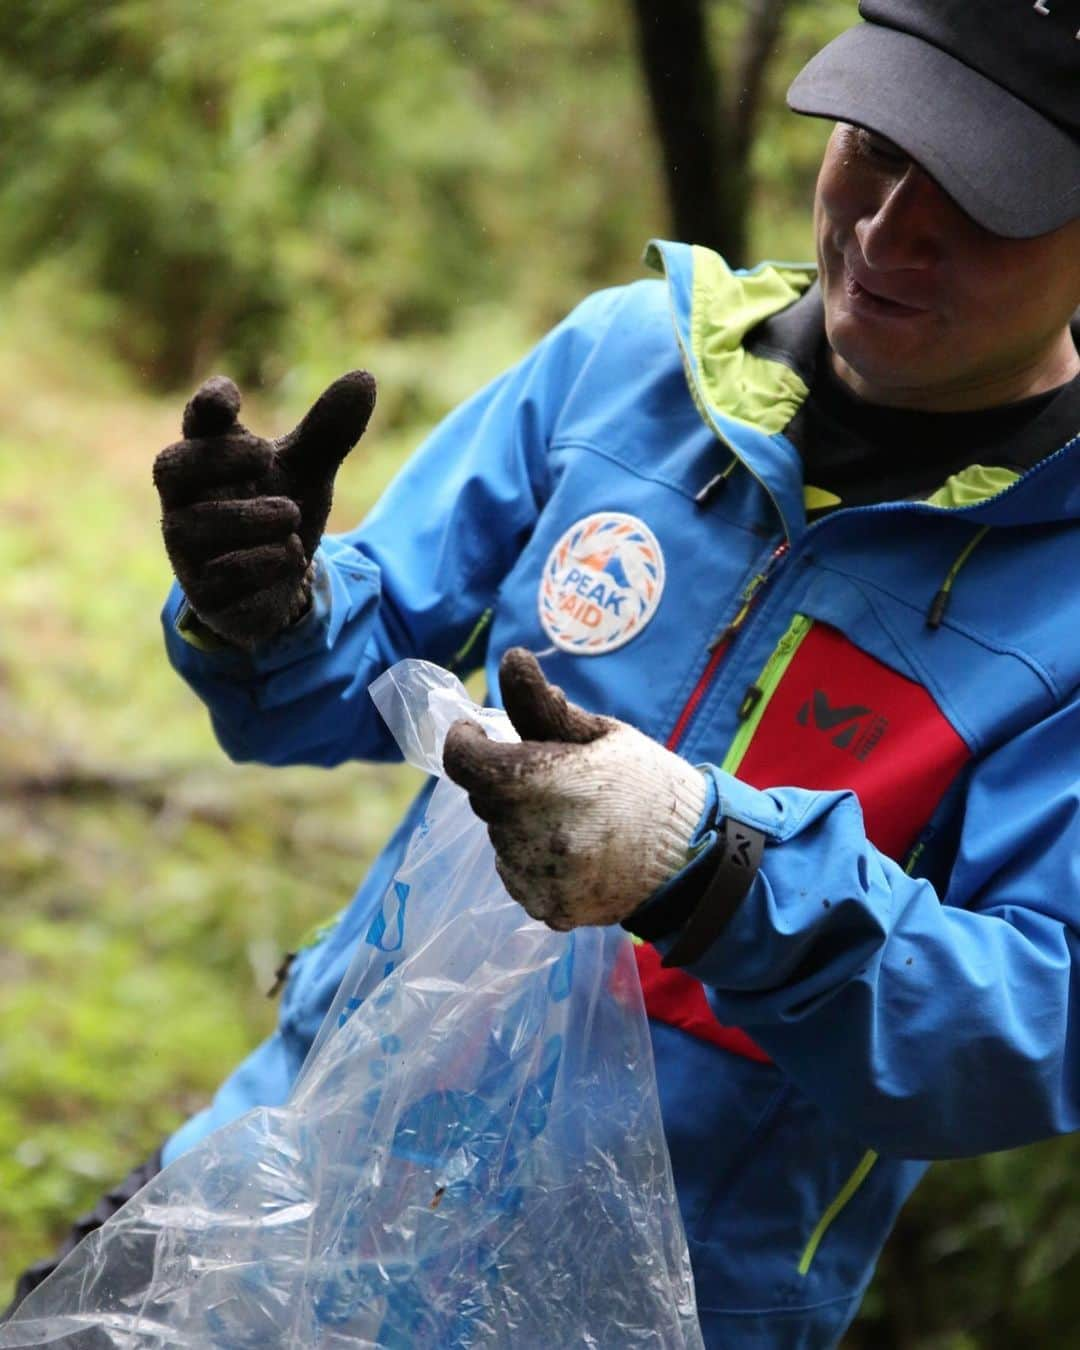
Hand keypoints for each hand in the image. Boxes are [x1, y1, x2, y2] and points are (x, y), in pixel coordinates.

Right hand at [153, 370, 375, 647]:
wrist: (280, 585)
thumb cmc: (278, 511)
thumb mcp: (308, 470)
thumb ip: (328, 431)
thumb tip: (364, 378)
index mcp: (209, 457)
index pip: (196, 421)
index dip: (206, 404)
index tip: (228, 398)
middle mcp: (185, 499)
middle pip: (171, 466)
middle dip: (216, 459)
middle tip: (266, 453)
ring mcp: (187, 547)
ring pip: (195, 525)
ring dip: (250, 517)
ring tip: (292, 515)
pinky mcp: (204, 592)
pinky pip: (221, 574)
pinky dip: (261, 562)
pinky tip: (289, 553)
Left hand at [442, 649, 706, 929]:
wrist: (691, 857)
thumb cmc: (645, 782)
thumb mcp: (600, 734)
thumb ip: (541, 704)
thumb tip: (511, 659)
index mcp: (530, 782)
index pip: (462, 759)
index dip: (465, 740)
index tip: (480, 731)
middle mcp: (521, 834)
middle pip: (484, 798)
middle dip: (507, 782)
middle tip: (558, 778)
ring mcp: (531, 877)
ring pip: (502, 837)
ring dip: (522, 823)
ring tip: (579, 820)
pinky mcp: (543, 908)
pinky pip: (522, 874)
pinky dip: (539, 860)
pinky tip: (581, 851)